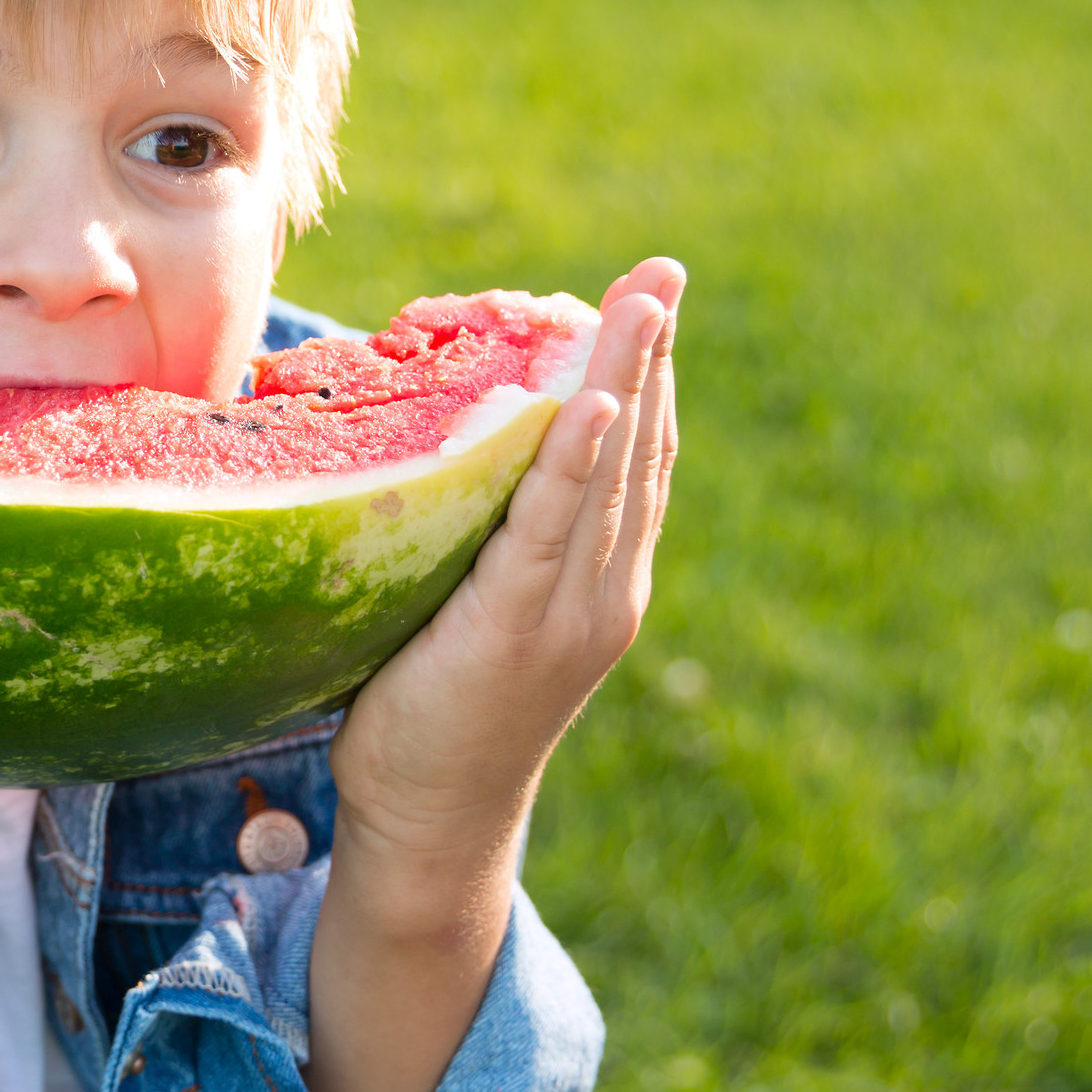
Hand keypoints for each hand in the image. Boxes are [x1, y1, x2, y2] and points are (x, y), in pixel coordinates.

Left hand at [330, 257, 683, 873]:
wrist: (428, 821)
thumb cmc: (429, 707)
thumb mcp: (471, 603)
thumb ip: (486, 536)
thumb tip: (443, 446)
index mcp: (602, 581)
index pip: (638, 459)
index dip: (649, 376)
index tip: (650, 296)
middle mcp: (606, 591)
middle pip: (639, 451)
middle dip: (650, 355)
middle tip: (662, 271)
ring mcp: (571, 613)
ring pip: (607, 475)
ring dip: (626, 381)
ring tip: (642, 303)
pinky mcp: (518, 630)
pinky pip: (550, 529)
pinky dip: (577, 461)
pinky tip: (594, 403)